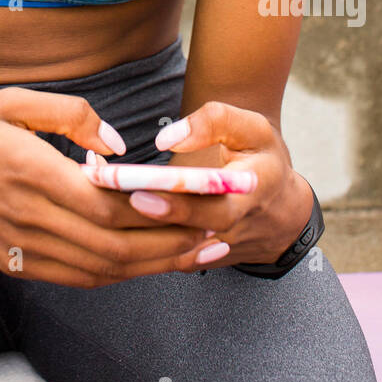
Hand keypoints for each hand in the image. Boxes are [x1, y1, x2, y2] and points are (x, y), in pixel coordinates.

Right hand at [0, 88, 223, 287]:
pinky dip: (116, 274)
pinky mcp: (15, 262)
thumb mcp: (11, 100)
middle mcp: (29, 218)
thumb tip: (117, 143)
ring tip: (195, 255)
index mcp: (30, 173)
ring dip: (152, 266)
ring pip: (100, 268)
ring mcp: (21, 247)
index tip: (198, 201)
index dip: (157, 207)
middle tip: (216, 234)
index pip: (108, 202)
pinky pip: (75, 277)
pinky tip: (143, 264)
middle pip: (114, 244)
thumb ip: (69, 115)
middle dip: (172, 243)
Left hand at [95, 101, 313, 270]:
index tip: (142, 192)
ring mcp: (219, 249)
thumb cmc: (261, 158)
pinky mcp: (202, 259)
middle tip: (111, 200)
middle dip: (148, 219)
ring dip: (138, 232)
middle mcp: (236, 228)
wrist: (281, 206)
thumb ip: (213, 122)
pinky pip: (170, 254)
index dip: (178, 203)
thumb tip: (168, 139)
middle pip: (190, 234)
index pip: (215, 206)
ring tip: (100, 205)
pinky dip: (140, 240)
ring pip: (175, 249)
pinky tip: (108, 219)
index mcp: (252, 193)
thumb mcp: (251, 128)